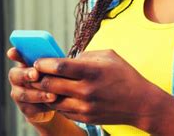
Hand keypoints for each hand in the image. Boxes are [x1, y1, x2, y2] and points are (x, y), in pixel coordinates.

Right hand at [7, 48, 57, 122]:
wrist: (58, 100)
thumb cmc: (57, 77)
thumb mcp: (56, 67)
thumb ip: (52, 61)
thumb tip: (56, 58)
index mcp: (25, 63)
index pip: (16, 55)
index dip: (14, 53)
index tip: (13, 52)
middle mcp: (18, 78)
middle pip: (15, 75)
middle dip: (25, 74)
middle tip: (36, 74)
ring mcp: (19, 94)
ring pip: (23, 94)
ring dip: (38, 94)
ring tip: (52, 95)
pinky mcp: (26, 109)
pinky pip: (31, 108)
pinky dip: (43, 106)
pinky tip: (53, 104)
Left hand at [30, 49, 160, 128]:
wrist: (140, 103)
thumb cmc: (125, 75)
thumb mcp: (109, 56)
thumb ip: (86, 55)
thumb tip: (67, 59)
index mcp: (92, 72)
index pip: (60, 66)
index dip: (44, 63)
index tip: (37, 60)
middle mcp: (86, 90)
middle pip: (50, 84)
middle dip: (38, 77)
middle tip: (34, 72)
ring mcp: (84, 107)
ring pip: (52, 100)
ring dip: (44, 91)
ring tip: (42, 84)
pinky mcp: (84, 118)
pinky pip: (61, 110)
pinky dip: (55, 101)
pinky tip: (56, 94)